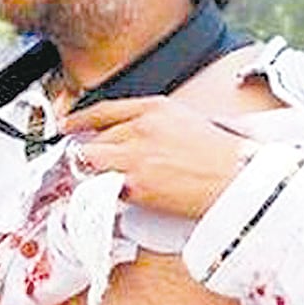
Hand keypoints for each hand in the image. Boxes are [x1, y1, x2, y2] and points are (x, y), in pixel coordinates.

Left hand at [61, 96, 249, 219]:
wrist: (235, 180)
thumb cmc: (221, 157)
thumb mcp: (187, 122)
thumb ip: (155, 125)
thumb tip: (132, 138)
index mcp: (155, 109)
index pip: (105, 110)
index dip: (80, 119)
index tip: (68, 126)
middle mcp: (140, 128)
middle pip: (95, 138)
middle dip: (91, 153)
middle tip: (94, 166)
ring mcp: (135, 156)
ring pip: (92, 161)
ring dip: (92, 173)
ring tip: (102, 181)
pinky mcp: (135, 184)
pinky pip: (104, 186)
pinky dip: (103, 192)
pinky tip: (112, 195)